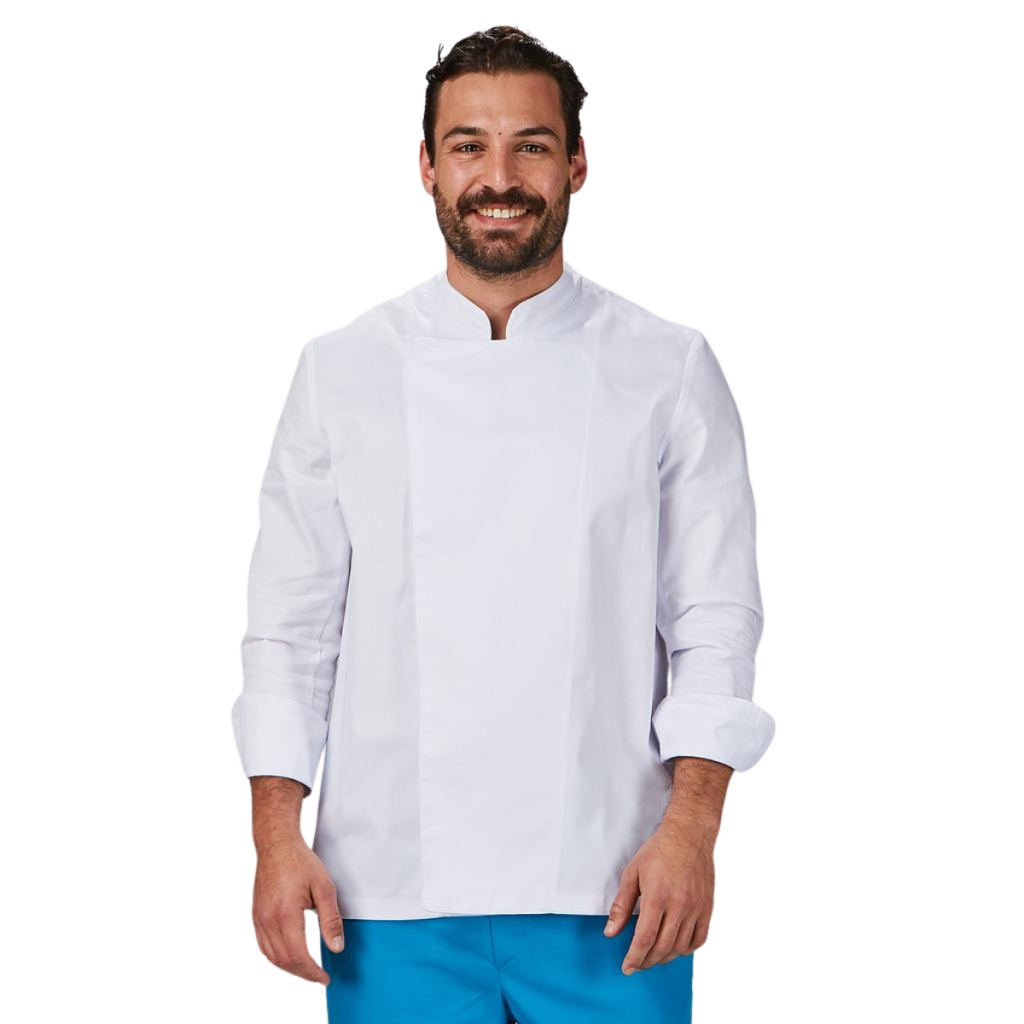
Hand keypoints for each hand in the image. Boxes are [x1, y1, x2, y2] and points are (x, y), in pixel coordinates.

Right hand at [252, 836, 344, 984]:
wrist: (277, 845)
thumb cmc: (301, 862)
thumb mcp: (324, 887)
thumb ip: (331, 919)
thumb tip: (336, 947)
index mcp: (285, 914)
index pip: (298, 956)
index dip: (312, 972)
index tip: (325, 978)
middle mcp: (268, 920)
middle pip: (284, 961)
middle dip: (303, 973)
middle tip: (319, 976)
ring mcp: (259, 919)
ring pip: (272, 956)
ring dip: (290, 967)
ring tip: (307, 969)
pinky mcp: (256, 915)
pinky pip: (264, 946)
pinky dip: (277, 957)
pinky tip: (290, 955)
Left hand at [604, 821, 714, 973]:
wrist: (689, 836)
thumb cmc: (658, 851)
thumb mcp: (632, 873)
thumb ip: (621, 905)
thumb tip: (611, 932)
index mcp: (658, 897)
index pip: (645, 939)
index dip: (634, 957)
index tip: (627, 967)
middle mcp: (679, 906)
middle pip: (662, 947)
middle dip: (647, 961)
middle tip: (637, 964)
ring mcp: (696, 909)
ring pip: (680, 947)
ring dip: (665, 958)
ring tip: (652, 957)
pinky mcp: (707, 908)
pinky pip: (699, 939)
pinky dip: (686, 949)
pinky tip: (675, 948)